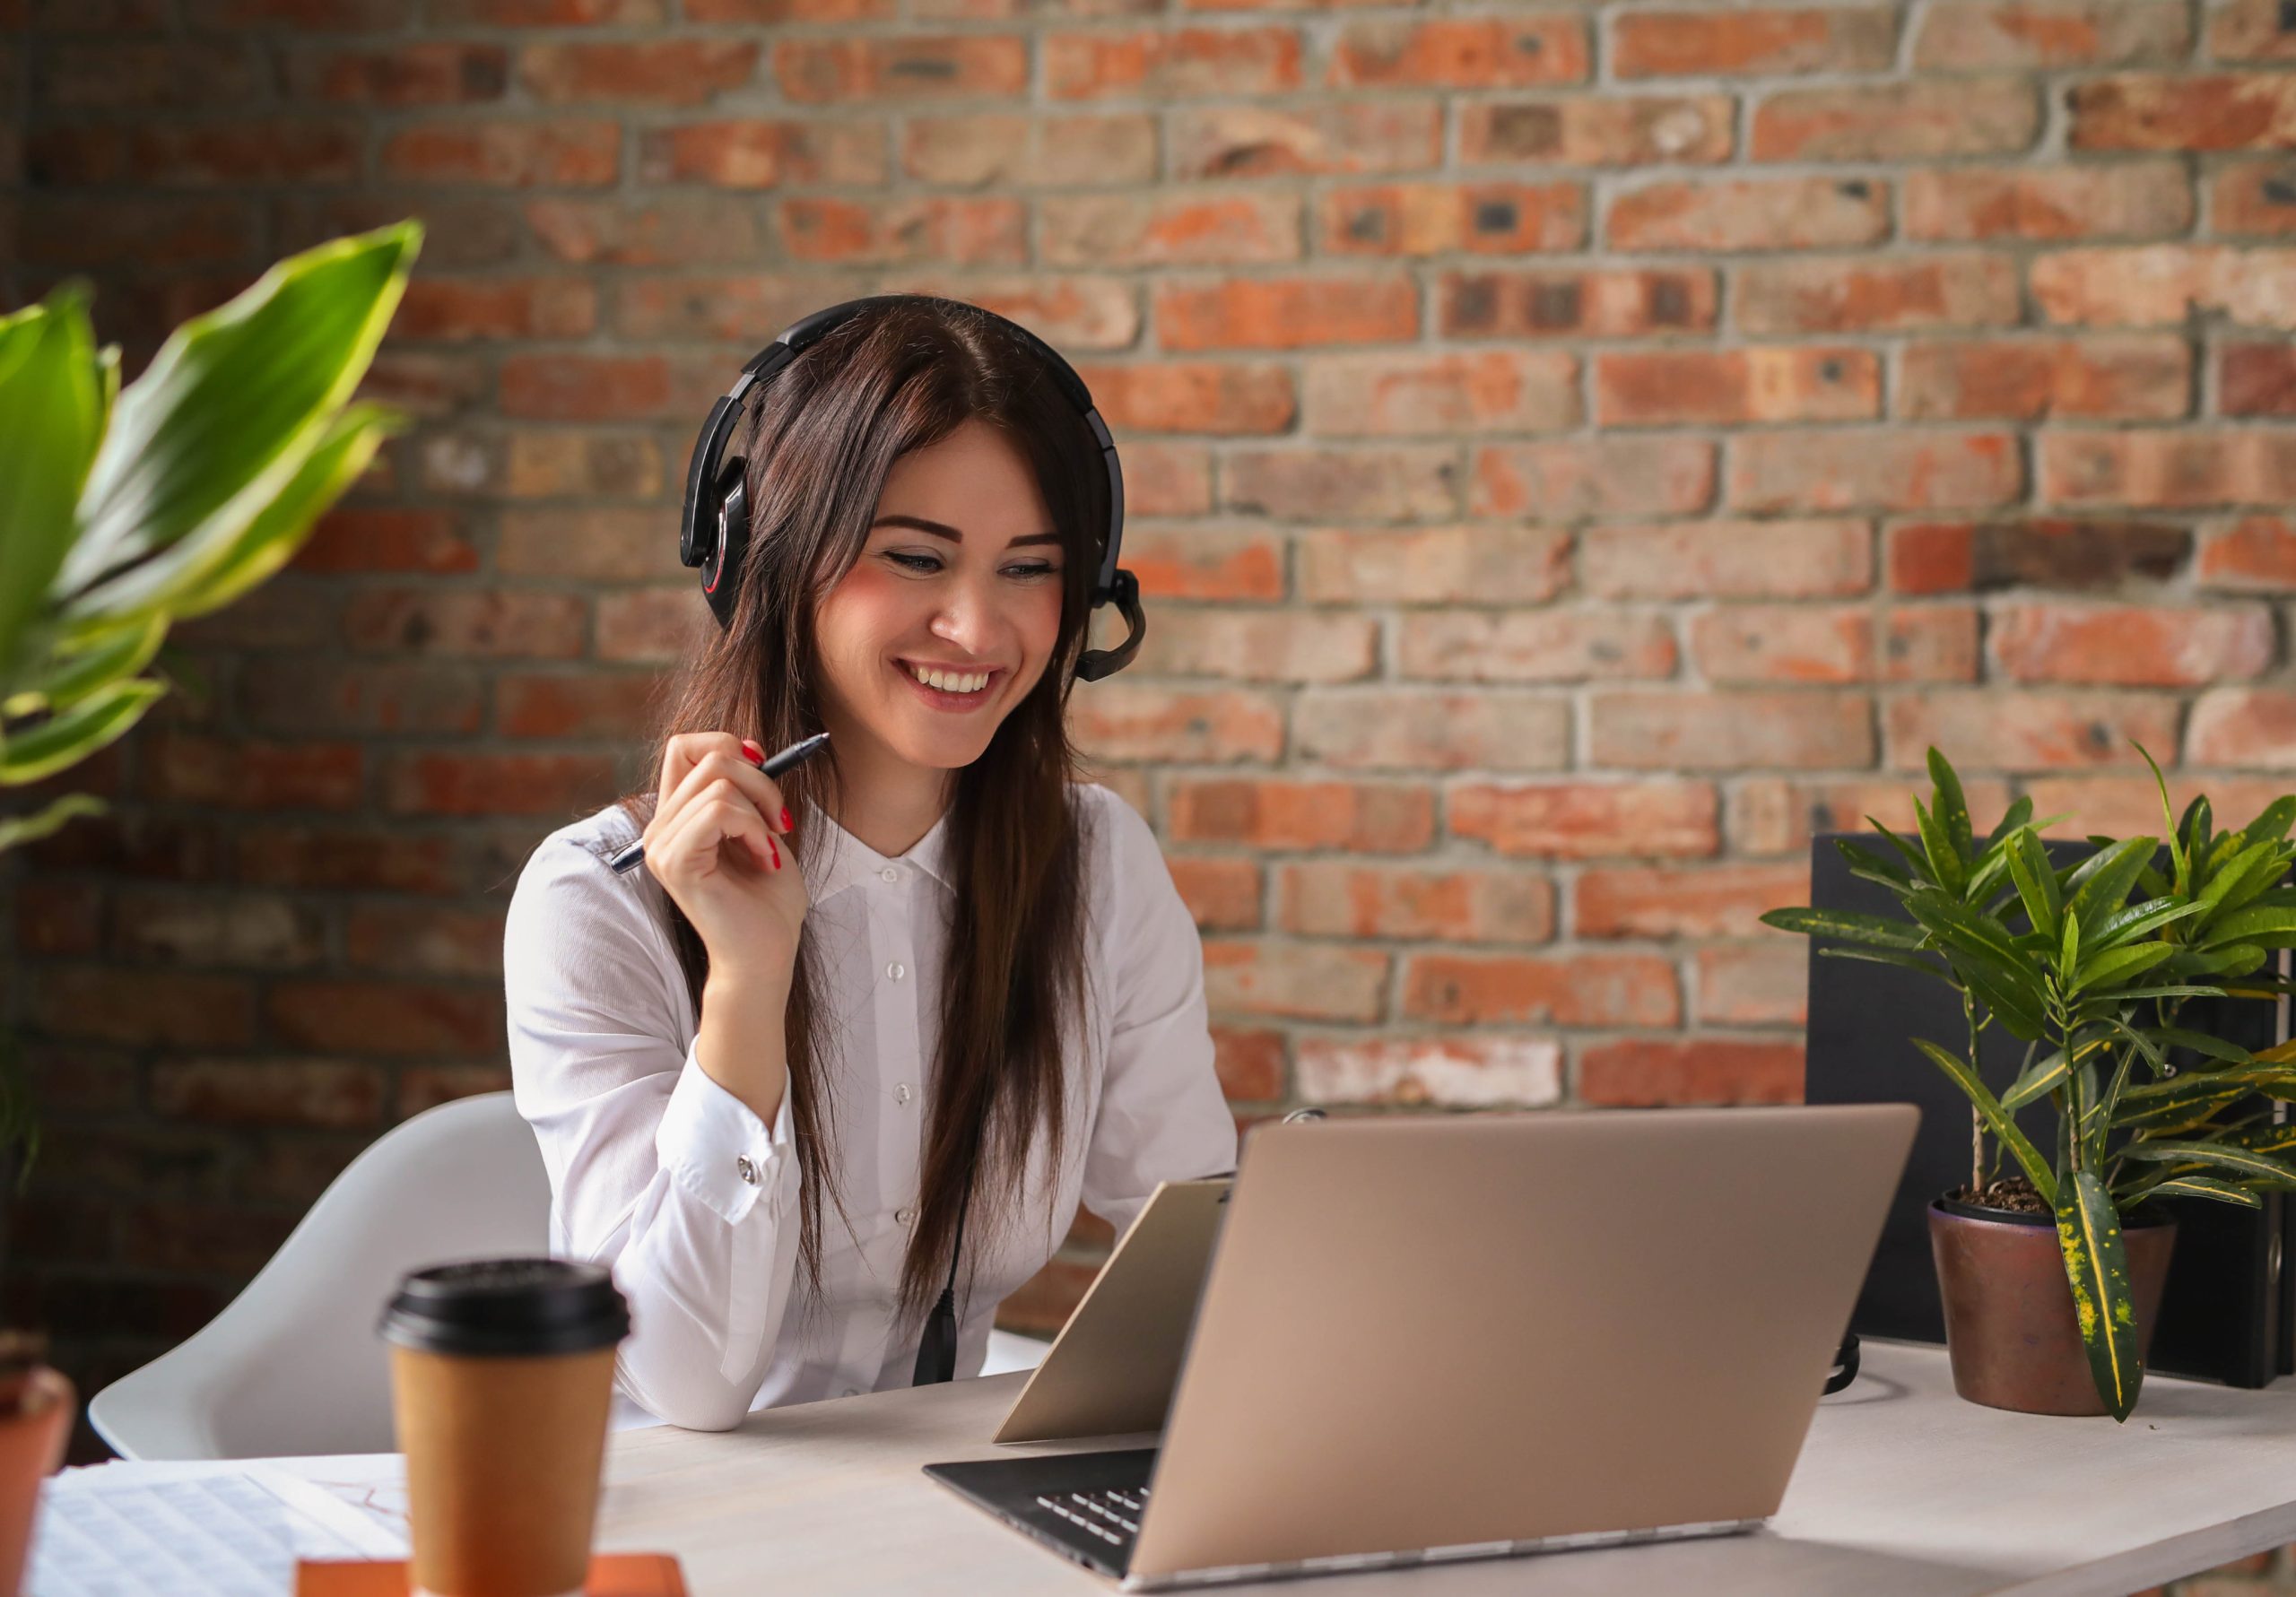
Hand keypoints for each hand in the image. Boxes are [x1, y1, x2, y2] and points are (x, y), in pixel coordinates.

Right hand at [643, 732, 804, 987]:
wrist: (766, 956)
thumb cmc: (768, 903)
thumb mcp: (762, 831)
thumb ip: (747, 791)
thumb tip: (749, 747)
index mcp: (677, 818)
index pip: (683, 747)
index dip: (728, 745)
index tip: (764, 773)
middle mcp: (660, 829)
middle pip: (708, 756)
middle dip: (761, 780)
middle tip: (780, 822)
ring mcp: (662, 846)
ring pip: (718, 782)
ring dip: (761, 809)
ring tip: (770, 848)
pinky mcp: (676, 862)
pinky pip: (717, 811)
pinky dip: (752, 828)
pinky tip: (764, 858)